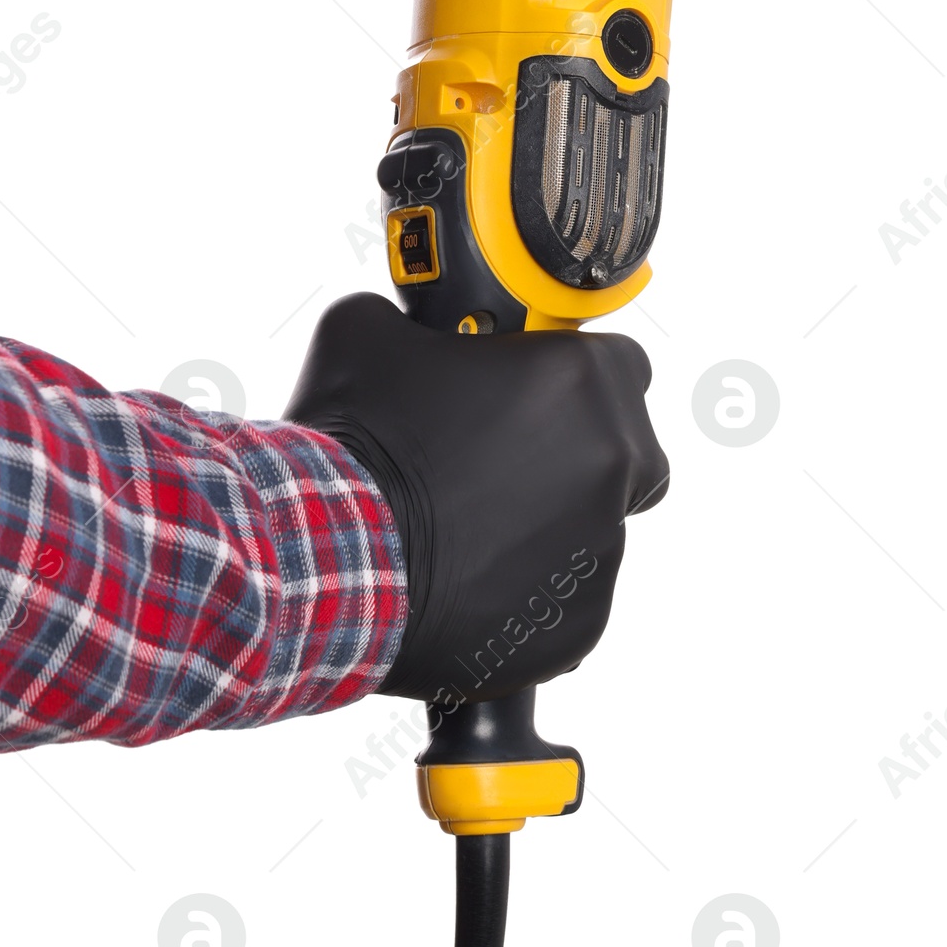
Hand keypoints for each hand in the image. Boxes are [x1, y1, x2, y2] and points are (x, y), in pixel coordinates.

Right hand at [286, 294, 667, 705]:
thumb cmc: (350, 443)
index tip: (534, 392)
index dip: (572, 375)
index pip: (620, 363)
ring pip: (595, 530)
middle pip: (626, 450)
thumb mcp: (368, 333)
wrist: (320, 559)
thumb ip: (417, 321)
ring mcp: (601, 550)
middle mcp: (610, 463)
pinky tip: (465, 579)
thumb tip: (410, 325)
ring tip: (465, 527)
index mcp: (578, 380)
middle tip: (505, 460)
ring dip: (548, 525)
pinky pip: (568, 600)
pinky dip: (528, 591)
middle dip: (578, 453)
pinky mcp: (580, 625)